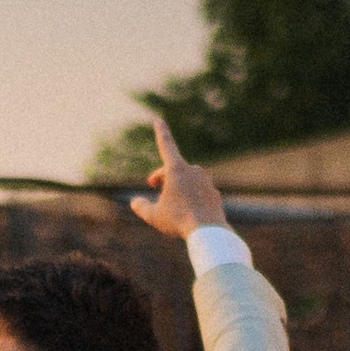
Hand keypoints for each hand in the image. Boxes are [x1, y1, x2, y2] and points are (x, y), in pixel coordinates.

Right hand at [128, 111, 228, 246]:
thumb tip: (135, 202)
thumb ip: (141, 207)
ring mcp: (206, 181)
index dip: (161, 132)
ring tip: (172, 205)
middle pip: (173, 169)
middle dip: (162, 175)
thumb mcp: (154, 216)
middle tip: (152, 185)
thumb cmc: (178, 221)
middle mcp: (193, 170)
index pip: (166, 146)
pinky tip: (189, 212)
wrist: (208, 231)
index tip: (158, 120)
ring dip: (178, 187)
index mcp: (176, 170)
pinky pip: (199, 192)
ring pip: (187, 181)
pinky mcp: (214, 192)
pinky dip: (192, 199)